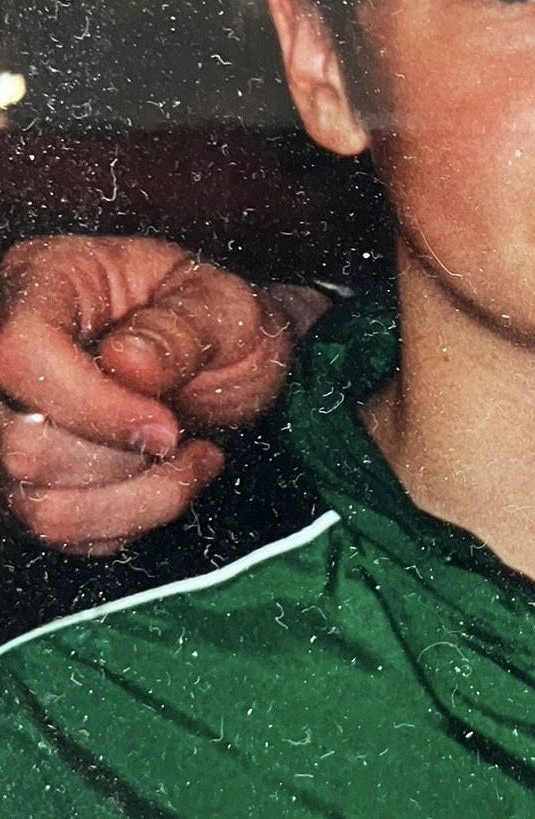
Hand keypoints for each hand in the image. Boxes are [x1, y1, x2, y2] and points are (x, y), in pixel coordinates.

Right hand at [0, 237, 320, 554]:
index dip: (93, 405)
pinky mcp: (29, 483)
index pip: (20, 352)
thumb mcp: (223, 305)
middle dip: (124, 458)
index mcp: (45, 283)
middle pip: (21, 447)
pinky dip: (130, 520)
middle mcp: (7, 359)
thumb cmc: (219, 320)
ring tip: (186, 457)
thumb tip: (127, 362)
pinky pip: (64, 534)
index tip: (167, 428)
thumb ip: (181, 328)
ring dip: (136, 499)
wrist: (227, 358)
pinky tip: (165, 479)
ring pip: (40, 506)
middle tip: (181, 431)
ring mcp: (11, 426)